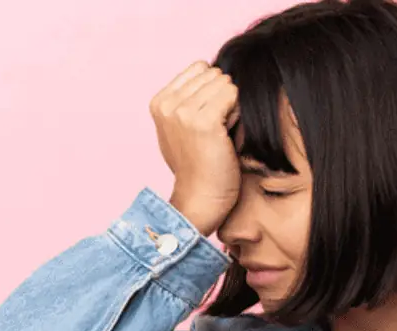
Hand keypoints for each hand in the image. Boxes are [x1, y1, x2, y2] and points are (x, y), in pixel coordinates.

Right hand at [150, 61, 240, 235]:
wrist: (200, 197)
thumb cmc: (197, 165)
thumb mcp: (181, 126)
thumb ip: (187, 99)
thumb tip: (210, 67)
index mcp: (159, 101)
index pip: (199, 68)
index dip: (210, 91)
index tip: (206, 120)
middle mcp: (167, 104)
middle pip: (213, 74)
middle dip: (221, 97)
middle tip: (216, 130)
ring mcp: (183, 111)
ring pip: (224, 83)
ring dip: (230, 106)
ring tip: (220, 133)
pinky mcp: (203, 121)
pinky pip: (232, 94)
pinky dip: (237, 114)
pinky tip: (227, 135)